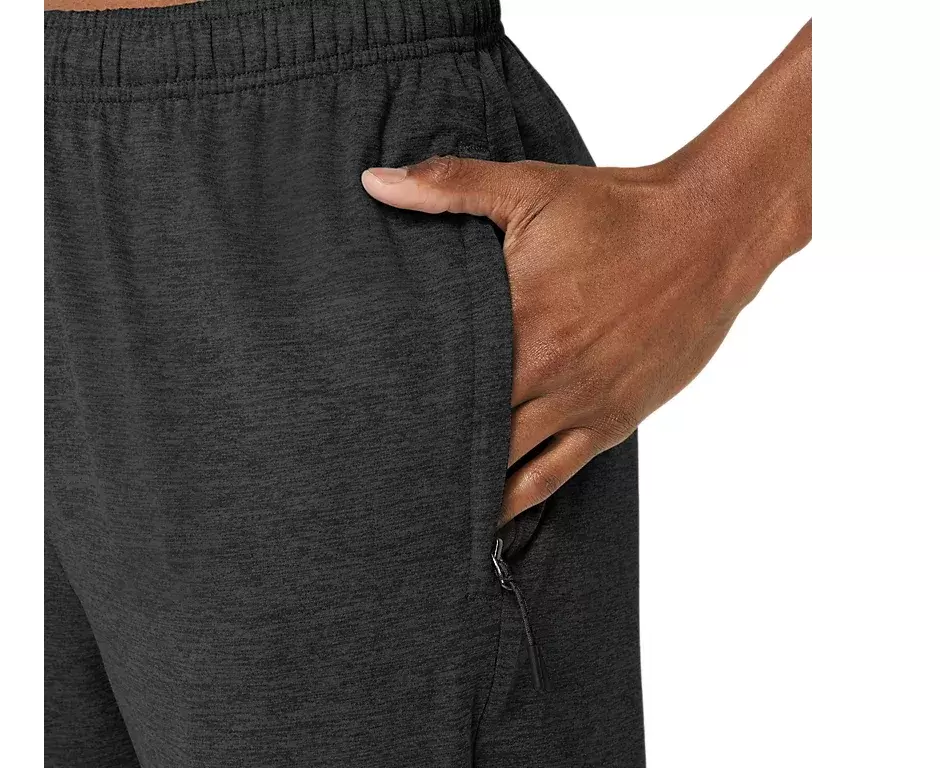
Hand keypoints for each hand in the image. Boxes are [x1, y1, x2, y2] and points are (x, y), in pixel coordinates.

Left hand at [362, 149, 805, 523]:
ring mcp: (579, 402)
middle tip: (376, 480)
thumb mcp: (531, 187)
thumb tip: (374, 181)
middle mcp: (544, 371)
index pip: (440, 375)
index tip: (361, 424)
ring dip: (468, 488)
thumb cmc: (619, 209)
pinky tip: (491, 521)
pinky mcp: (611, 421)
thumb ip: (449, 186)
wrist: (710, 232)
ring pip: (508, 465)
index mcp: (516, 317)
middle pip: (468, 429)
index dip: (399, 403)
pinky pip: (555, 475)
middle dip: (426, 453)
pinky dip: (519, 499)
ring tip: (422, 515)